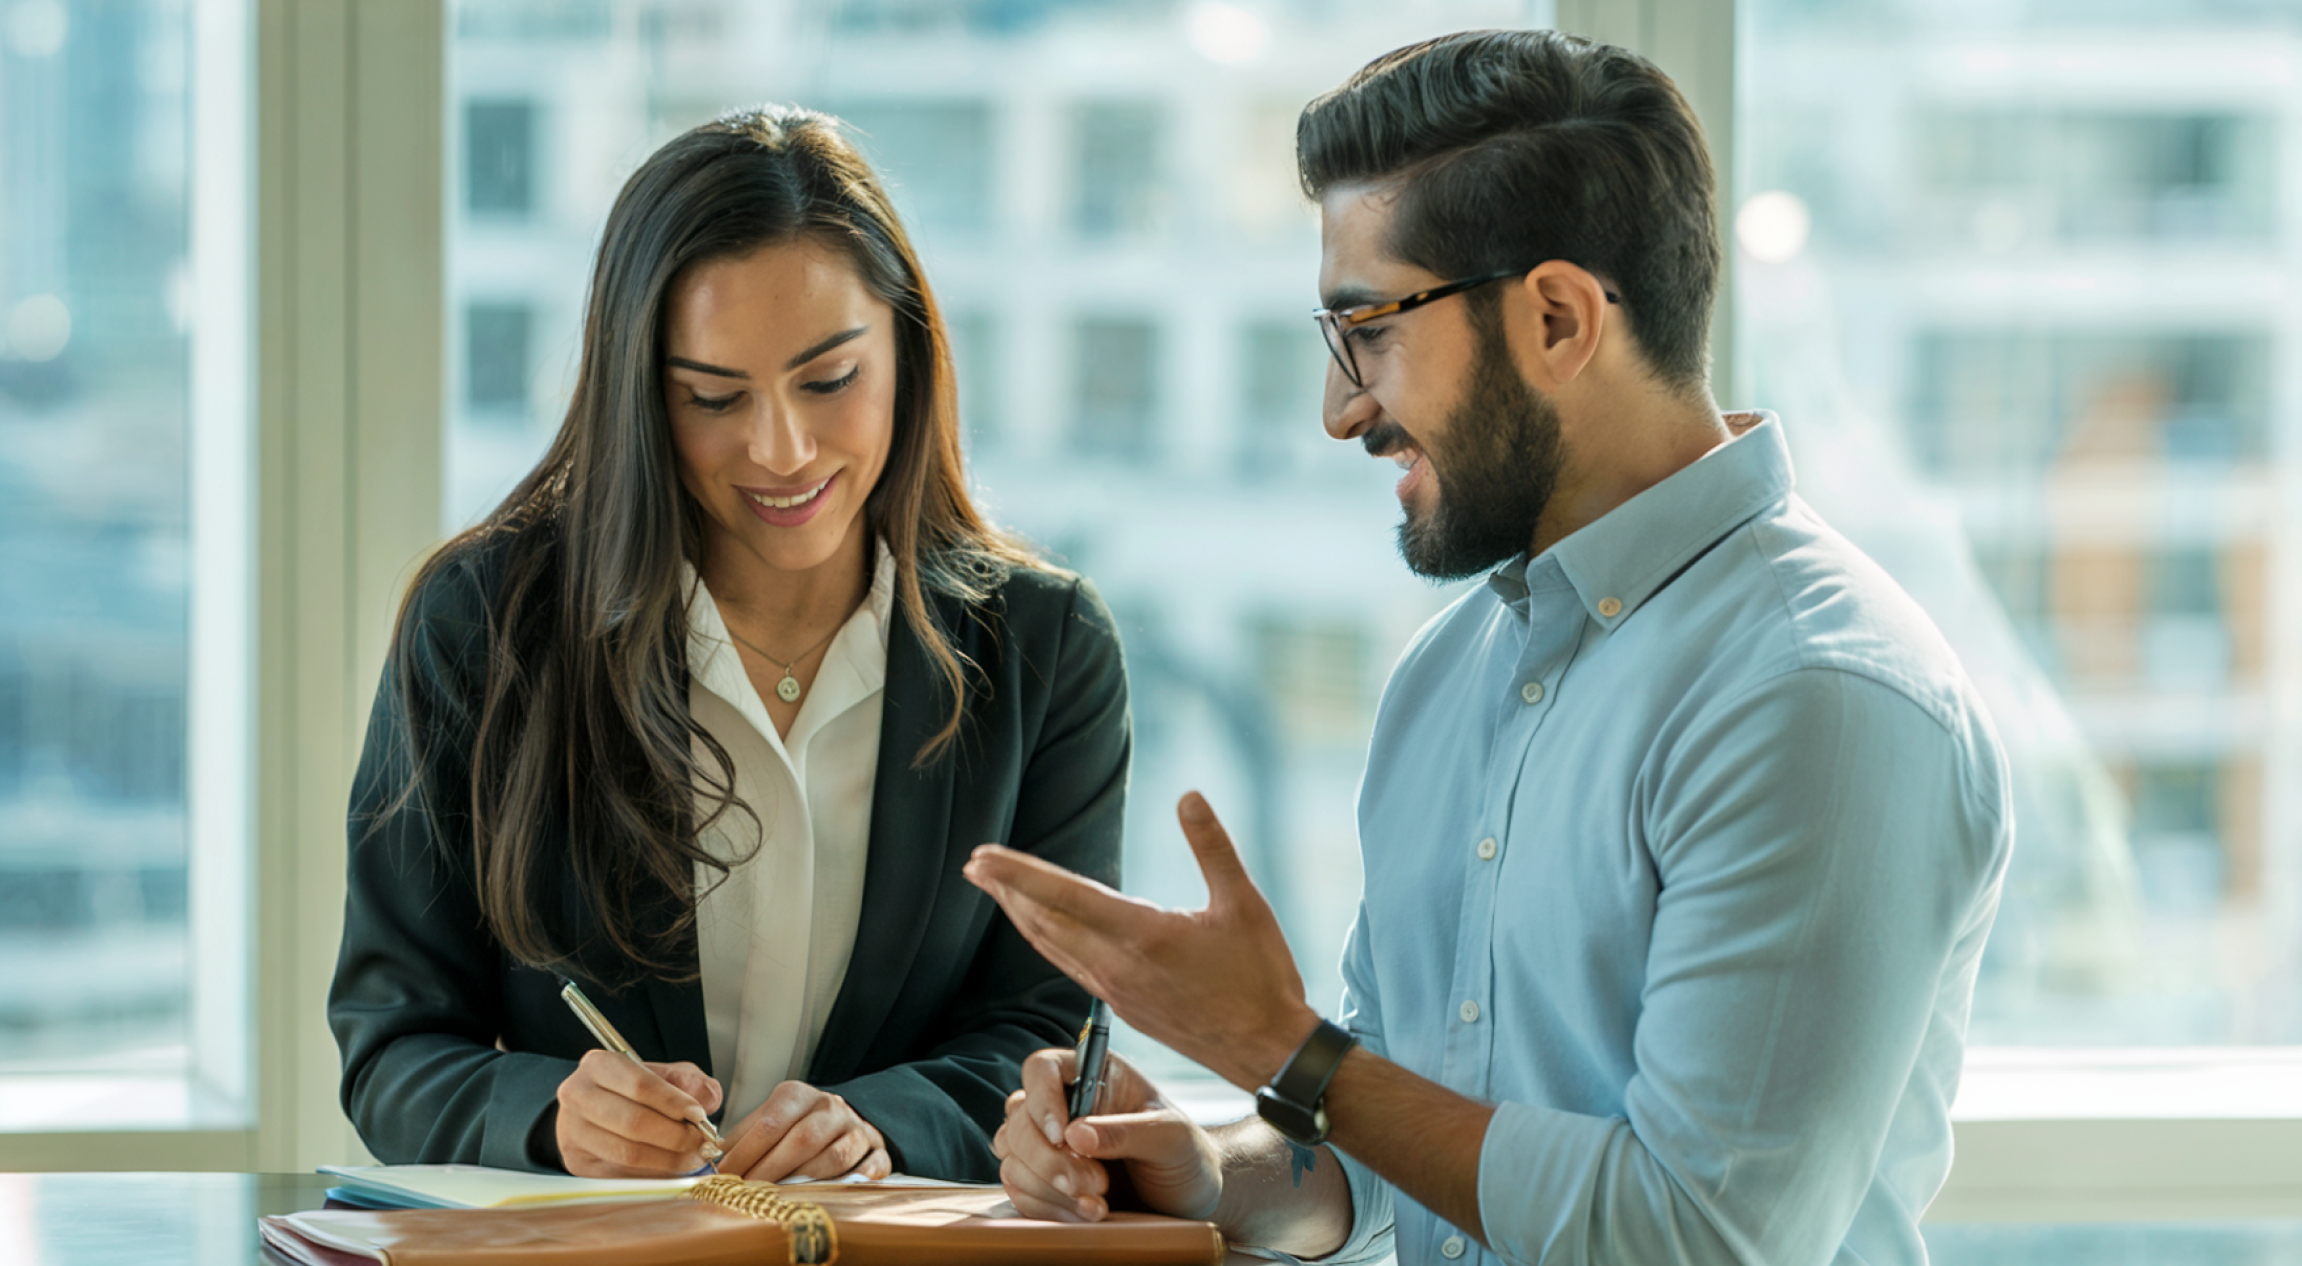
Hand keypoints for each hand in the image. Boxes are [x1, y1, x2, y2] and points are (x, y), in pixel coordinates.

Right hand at [555, 1050, 723, 1176]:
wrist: (595, 1111)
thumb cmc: (633, 1090)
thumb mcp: (663, 1074)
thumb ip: (689, 1080)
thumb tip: (708, 1097)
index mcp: (598, 1065)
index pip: (641, 1085)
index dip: (675, 1103)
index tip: (700, 1115)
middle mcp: (578, 1096)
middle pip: (634, 1122)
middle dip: (676, 1136)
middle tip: (702, 1142)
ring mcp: (572, 1132)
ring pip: (628, 1153)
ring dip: (669, 1159)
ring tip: (693, 1157)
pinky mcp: (577, 1162)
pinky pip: (621, 1174)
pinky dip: (654, 1174)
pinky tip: (672, 1168)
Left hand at [719, 1081, 892, 1180]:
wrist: (847, 1120)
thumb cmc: (798, 1124)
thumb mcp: (771, 1117)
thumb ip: (744, 1135)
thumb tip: (711, 1156)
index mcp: (798, 1095)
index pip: (769, 1124)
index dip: (745, 1153)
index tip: (725, 1176)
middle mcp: (830, 1107)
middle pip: (801, 1140)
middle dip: (770, 1170)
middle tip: (747, 1192)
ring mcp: (857, 1129)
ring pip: (834, 1157)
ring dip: (805, 1181)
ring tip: (780, 1198)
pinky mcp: (877, 1151)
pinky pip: (869, 1168)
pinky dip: (852, 1182)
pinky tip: (832, 1193)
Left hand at [964, 791, 1319, 1088]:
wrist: (1268, 1052)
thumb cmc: (1261, 977)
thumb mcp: (1244, 903)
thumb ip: (1212, 846)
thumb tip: (1188, 795)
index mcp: (1143, 935)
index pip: (1065, 896)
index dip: (1018, 873)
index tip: (982, 856)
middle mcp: (1118, 966)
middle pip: (1045, 921)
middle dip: (1005, 890)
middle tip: (973, 863)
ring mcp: (1116, 991)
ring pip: (1052, 946)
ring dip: (1019, 914)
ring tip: (994, 889)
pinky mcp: (1123, 1006)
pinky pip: (1069, 965)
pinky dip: (1045, 939)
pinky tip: (1041, 928)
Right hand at [993, 1047, 1219, 1223]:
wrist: (1189, 1200)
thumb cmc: (1185, 1156)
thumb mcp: (1171, 1138)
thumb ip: (1127, 1131)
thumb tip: (1075, 1134)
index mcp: (1094, 1076)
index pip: (1042, 1068)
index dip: (1043, 1099)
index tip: (1062, 1136)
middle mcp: (1064, 1105)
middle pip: (1019, 1118)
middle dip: (1051, 1158)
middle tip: (1097, 1184)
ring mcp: (1049, 1144)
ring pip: (1012, 1156)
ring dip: (1049, 1187)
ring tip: (1099, 1206)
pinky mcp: (1043, 1180)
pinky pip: (1018, 1189)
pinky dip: (1046, 1207)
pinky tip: (1084, 1215)